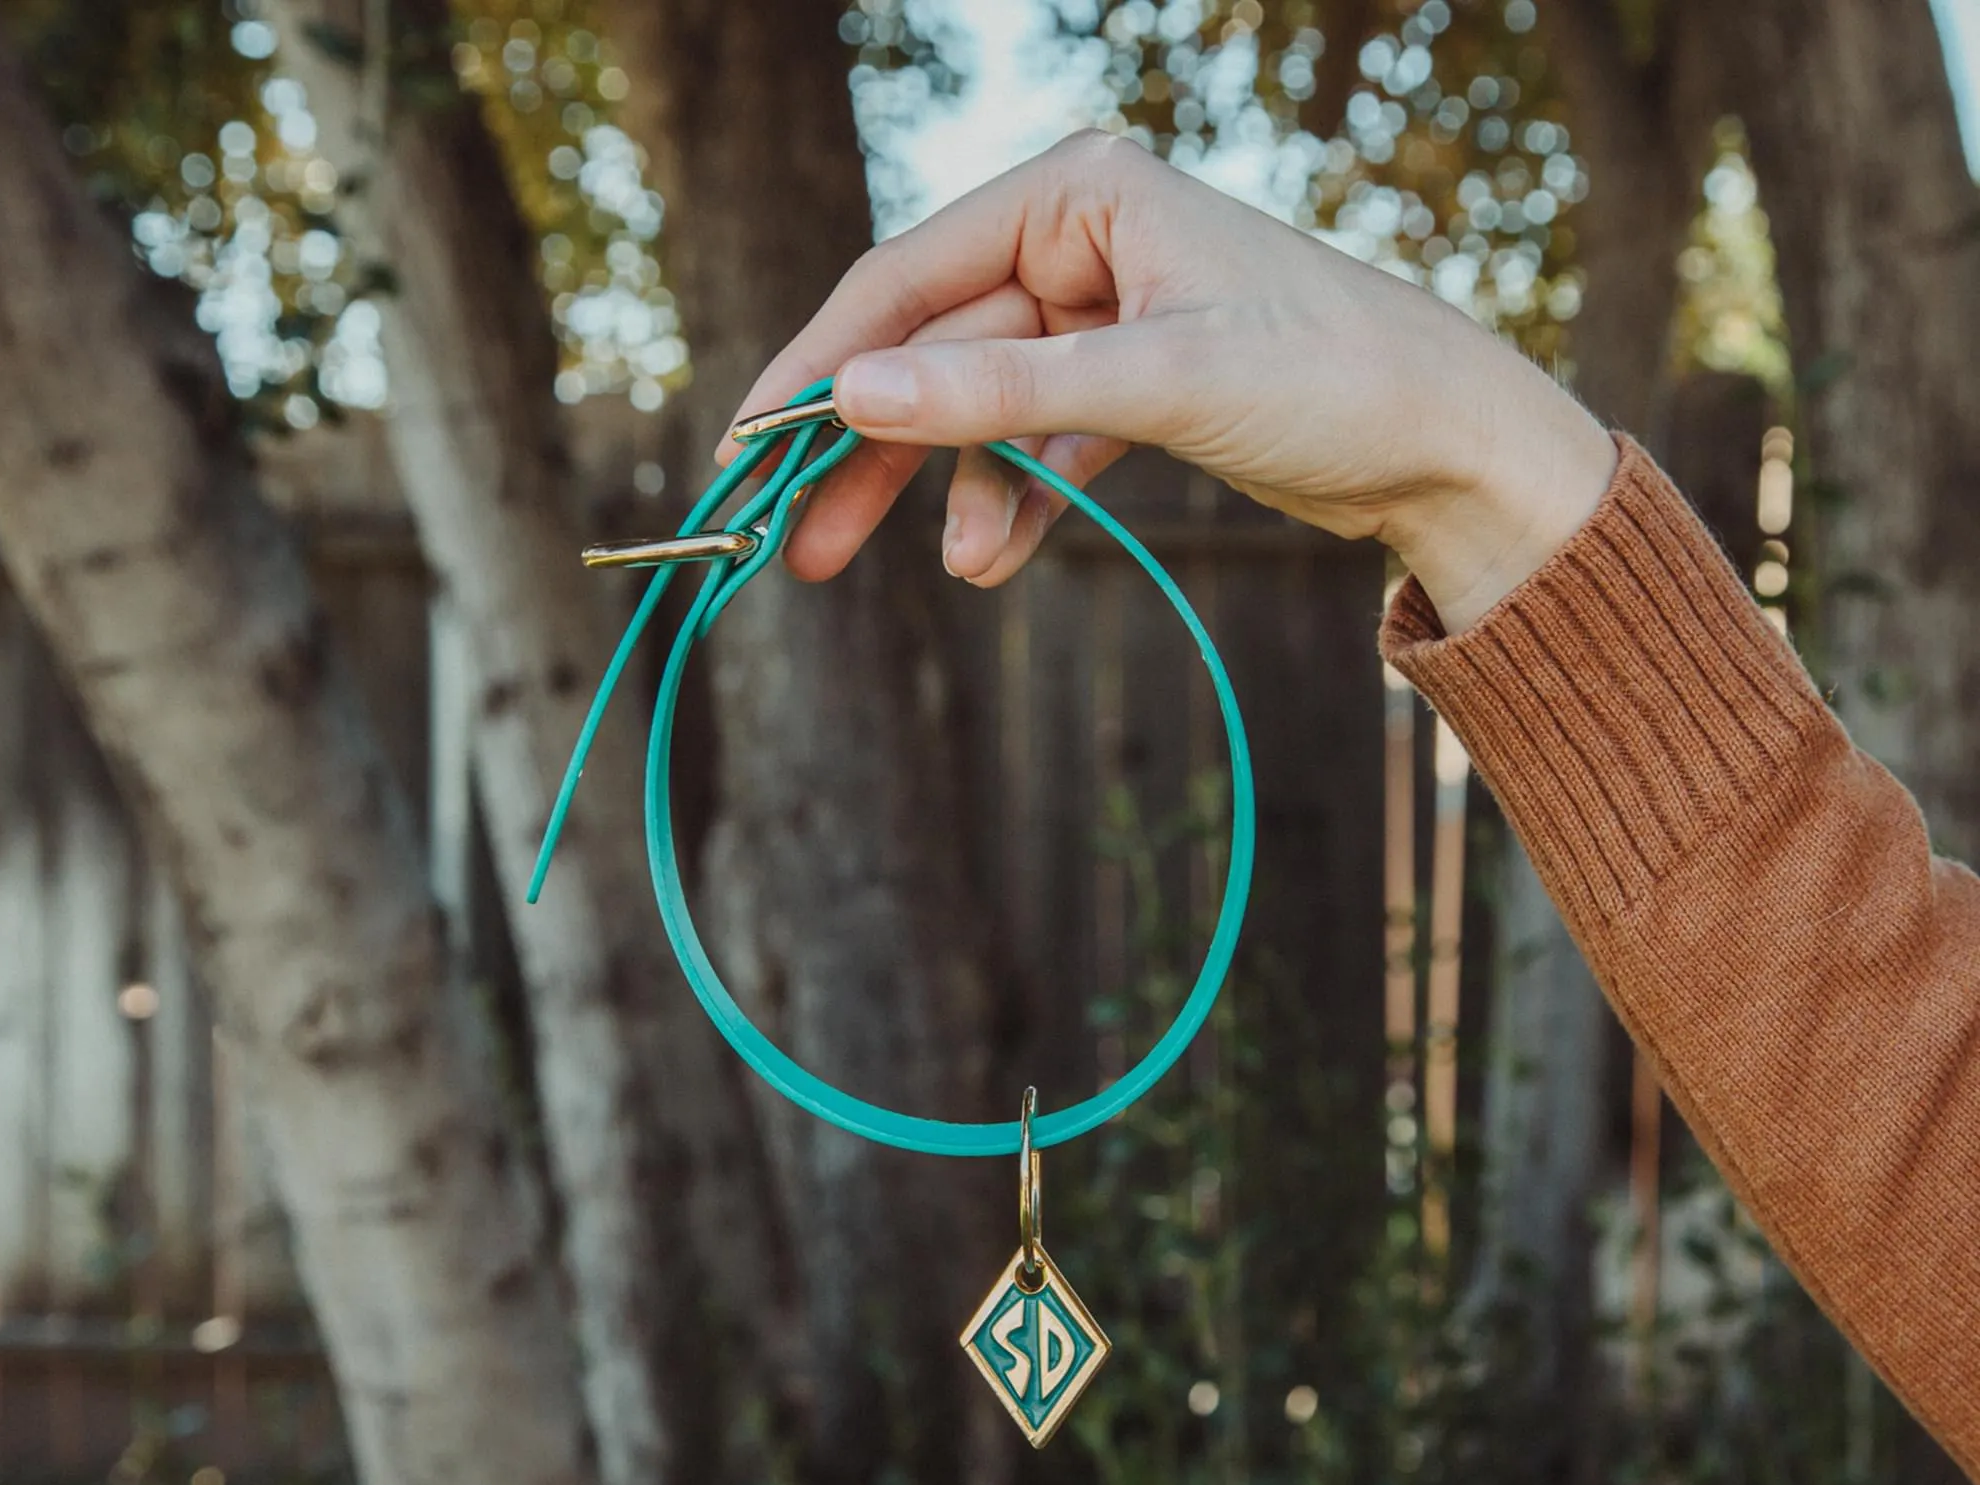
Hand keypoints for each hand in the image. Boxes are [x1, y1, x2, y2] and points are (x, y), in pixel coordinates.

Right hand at [723, 130, 1616, 633]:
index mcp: (1081, 192)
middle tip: (800, 542)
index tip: (750, 445)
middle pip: (934, 350)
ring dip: (948, 490)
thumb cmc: (1333, 378)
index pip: (908, 278)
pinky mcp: (1133, 385)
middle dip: (873, 450)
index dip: (822, 363)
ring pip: (982, 407)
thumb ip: (1001, 395)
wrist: (1454, 443)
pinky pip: (1040, 444)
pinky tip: (992, 559)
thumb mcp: (1157, 383)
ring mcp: (1105, 316)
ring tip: (932, 571)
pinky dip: (1015, 499)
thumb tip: (851, 399)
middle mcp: (1083, 240)